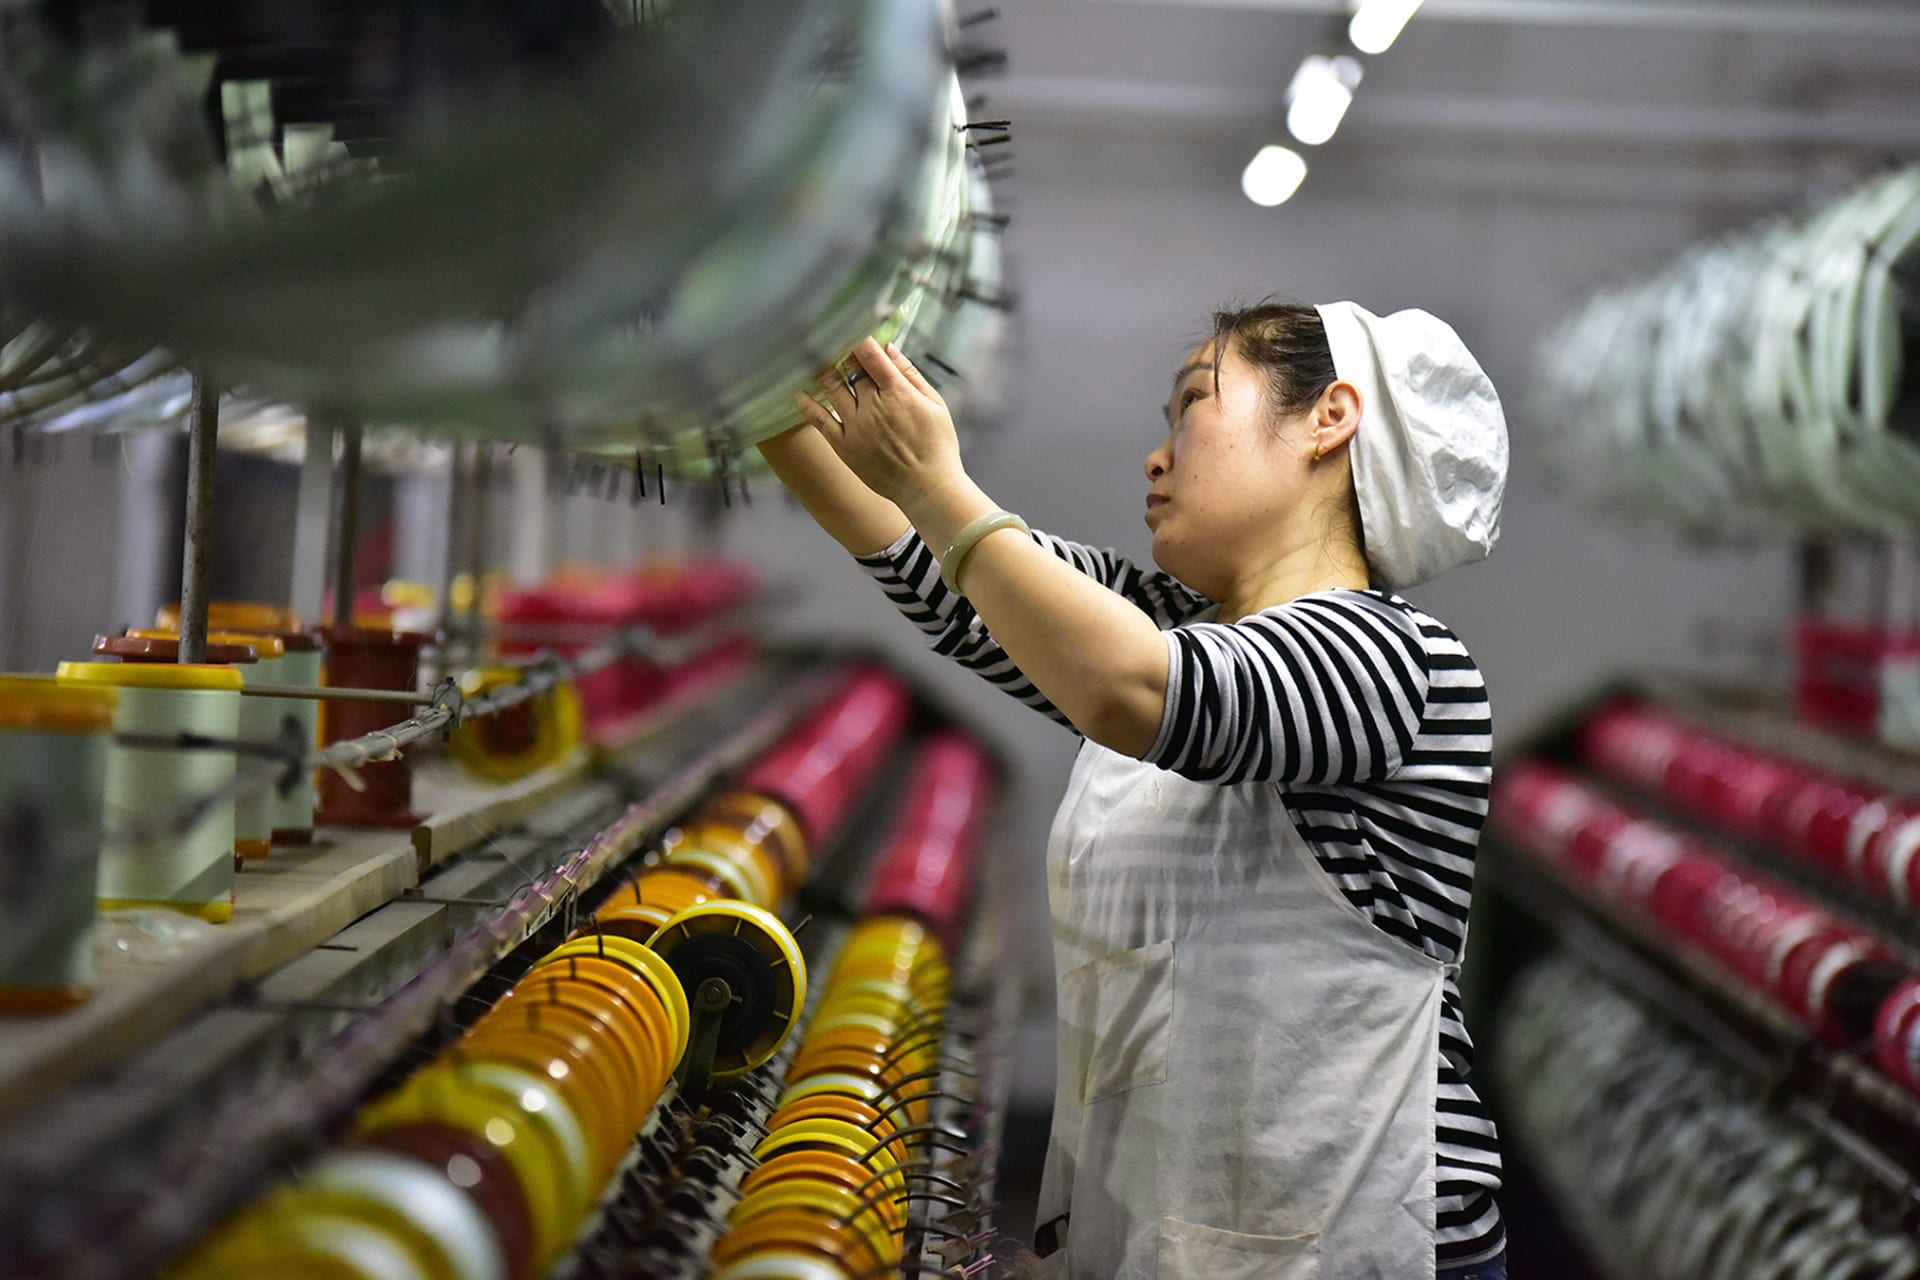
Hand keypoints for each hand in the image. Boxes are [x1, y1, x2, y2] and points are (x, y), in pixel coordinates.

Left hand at [793, 337, 963, 512]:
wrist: (927, 488)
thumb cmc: (937, 445)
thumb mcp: (935, 404)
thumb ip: (911, 374)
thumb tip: (889, 348)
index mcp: (897, 392)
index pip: (870, 354)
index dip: (857, 336)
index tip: (849, 323)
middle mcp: (872, 406)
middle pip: (849, 368)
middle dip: (841, 352)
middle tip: (831, 339)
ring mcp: (855, 426)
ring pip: (831, 388)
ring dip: (823, 371)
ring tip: (816, 360)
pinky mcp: (844, 446)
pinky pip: (819, 420)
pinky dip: (807, 405)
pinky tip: (799, 393)